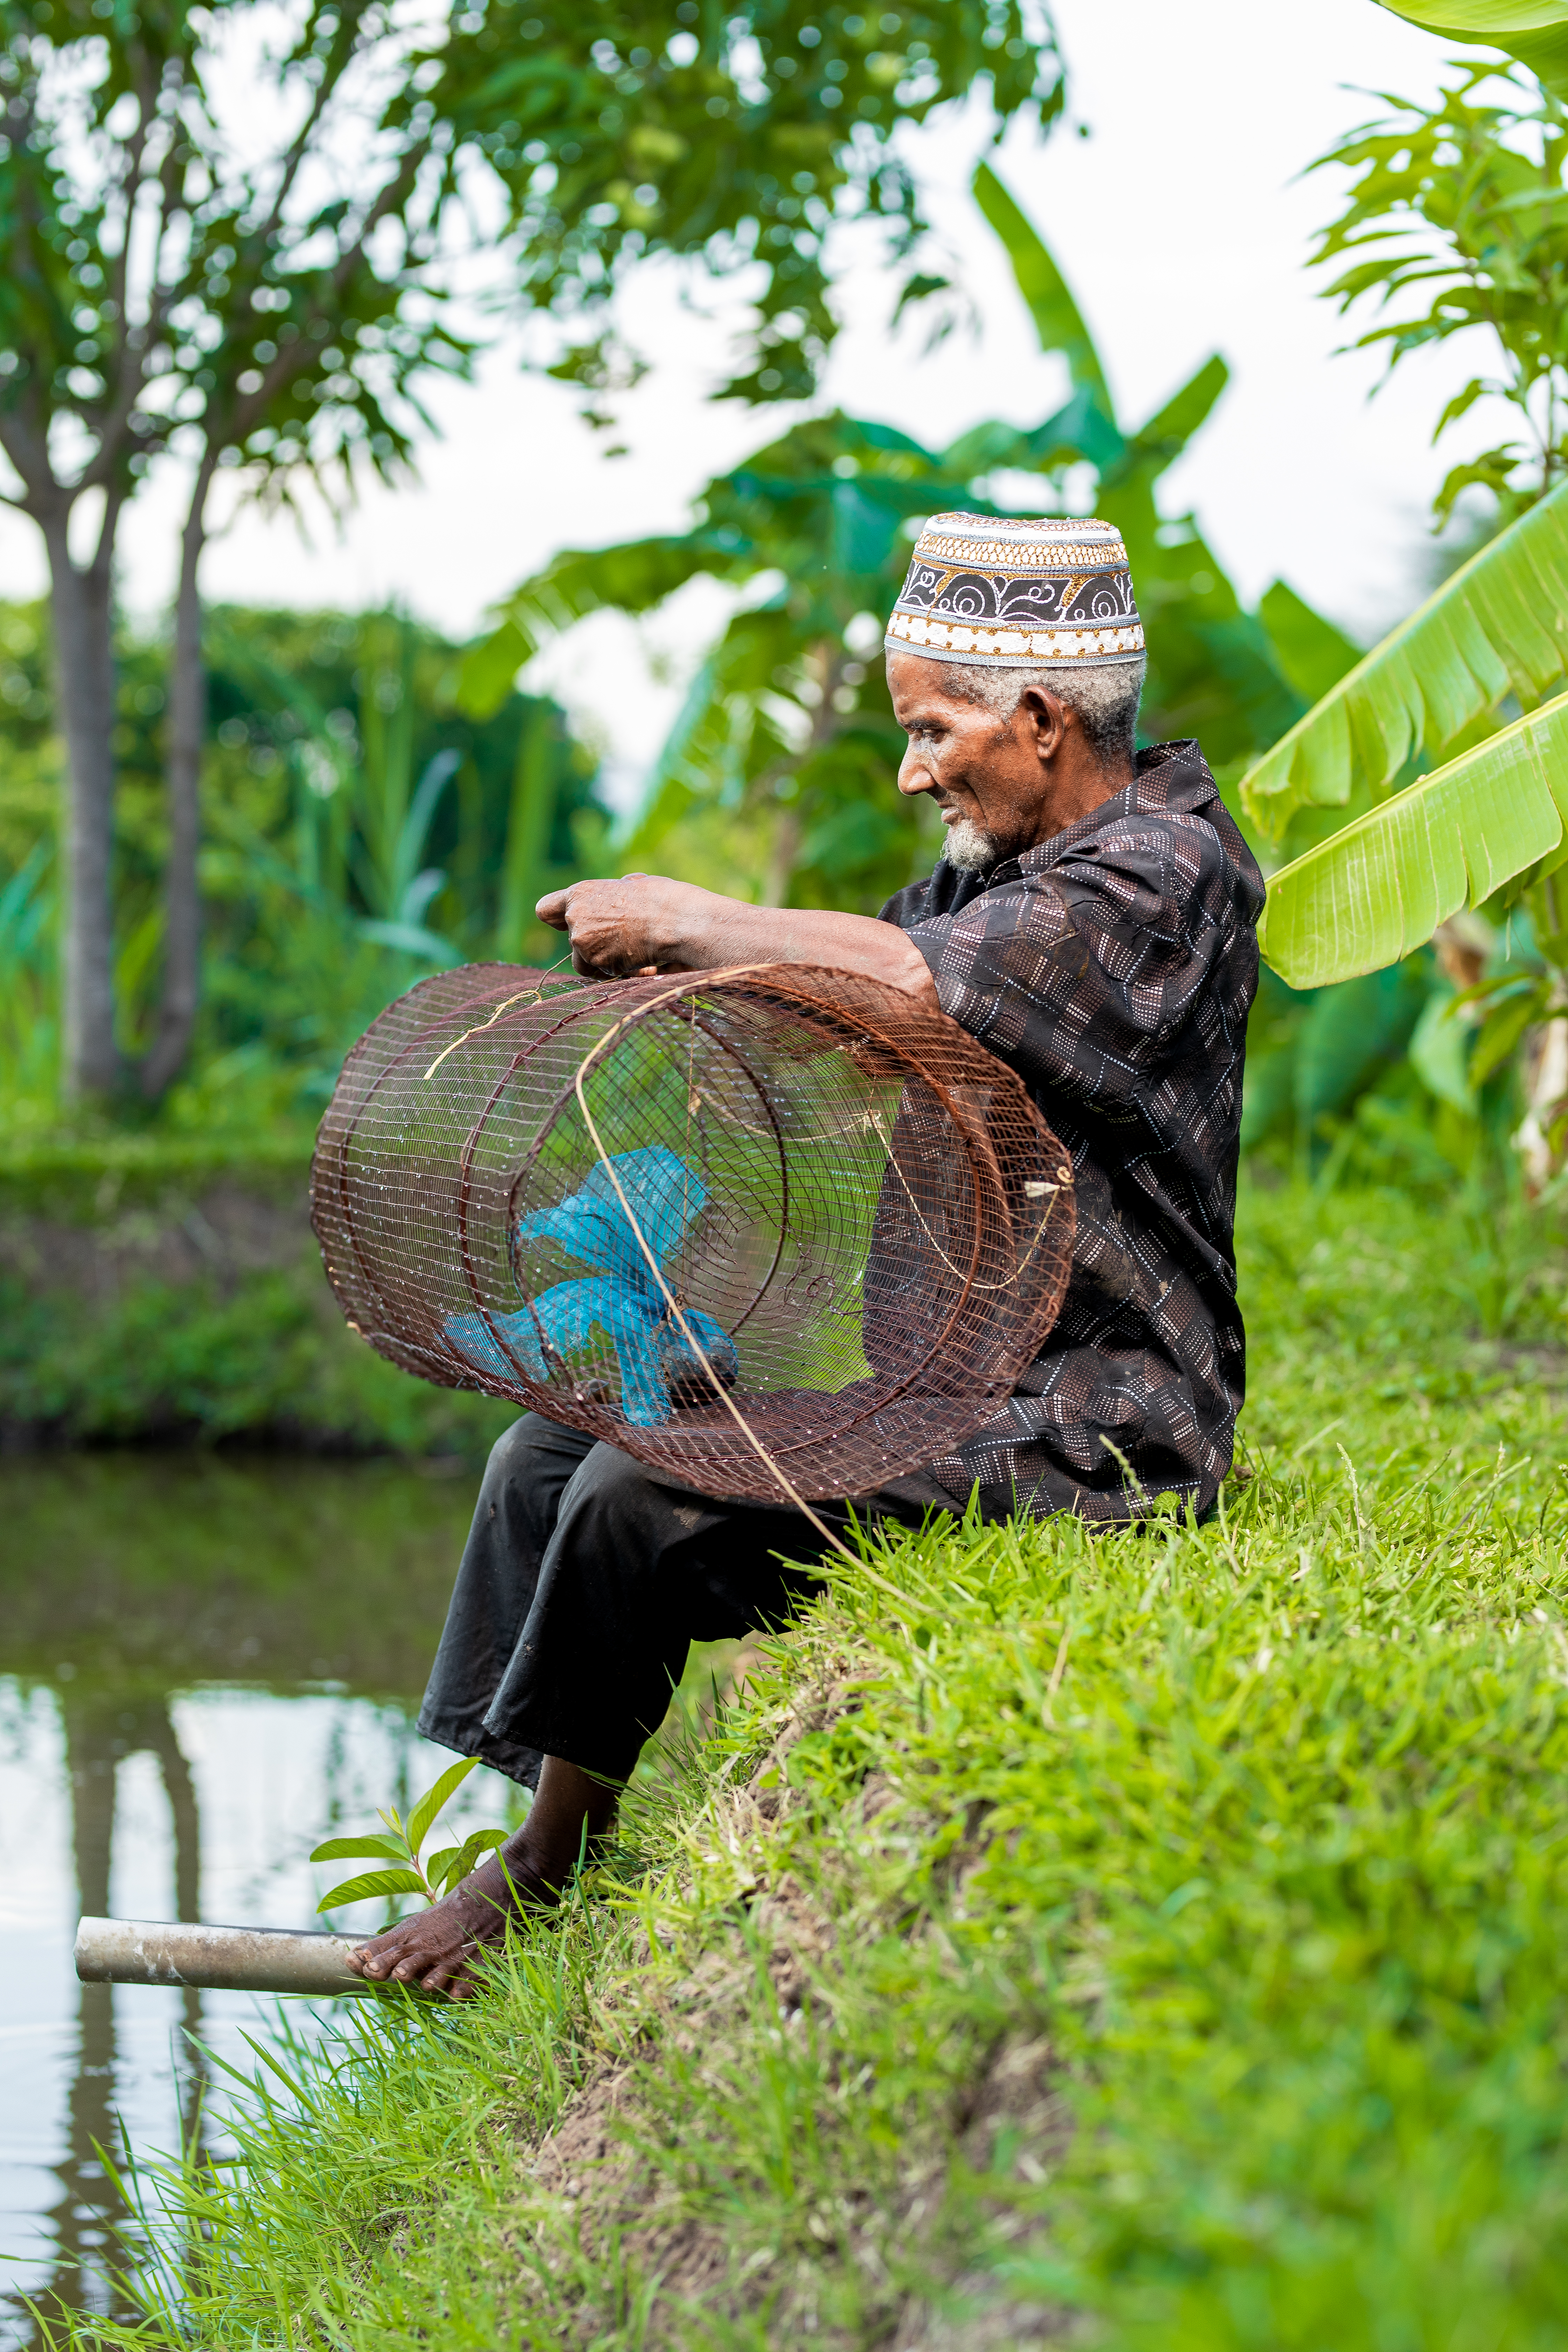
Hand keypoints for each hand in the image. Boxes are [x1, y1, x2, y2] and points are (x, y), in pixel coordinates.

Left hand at [535, 874, 688, 976]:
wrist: (675, 921)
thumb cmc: (661, 899)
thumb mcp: (632, 885)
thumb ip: (612, 895)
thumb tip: (617, 894)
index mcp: (579, 894)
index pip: (545, 910)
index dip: (558, 920)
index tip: (570, 925)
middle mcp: (574, 917)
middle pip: (572, 942)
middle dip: (592, 946)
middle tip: (620, 942)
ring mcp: (582, 942)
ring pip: (585, 963)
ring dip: (606, 962)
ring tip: (635, 952)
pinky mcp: (596, 963)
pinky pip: (604, 974)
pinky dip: (621, 971)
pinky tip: (643, 963)